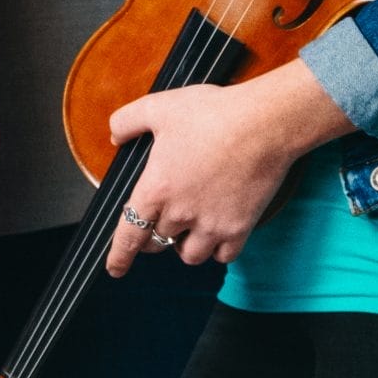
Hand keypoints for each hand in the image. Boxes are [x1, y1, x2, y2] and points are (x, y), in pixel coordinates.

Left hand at [103, 62, 352, 273]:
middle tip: (157, 226)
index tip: (114, 269)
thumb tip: (115, 136)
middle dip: (154, 237)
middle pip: (158, 242)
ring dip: (184, 247)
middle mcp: (181, 213)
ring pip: (189, 255)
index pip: (129, 234)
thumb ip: (127, 121)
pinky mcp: (240, 228)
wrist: (263, 124)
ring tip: (187, 231)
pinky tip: (215, 235)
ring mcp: (212, 224)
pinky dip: (217, 250)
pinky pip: (223, 256)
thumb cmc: (211, 113)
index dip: (119, 256)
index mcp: (156, 188)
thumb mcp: (158, 107)